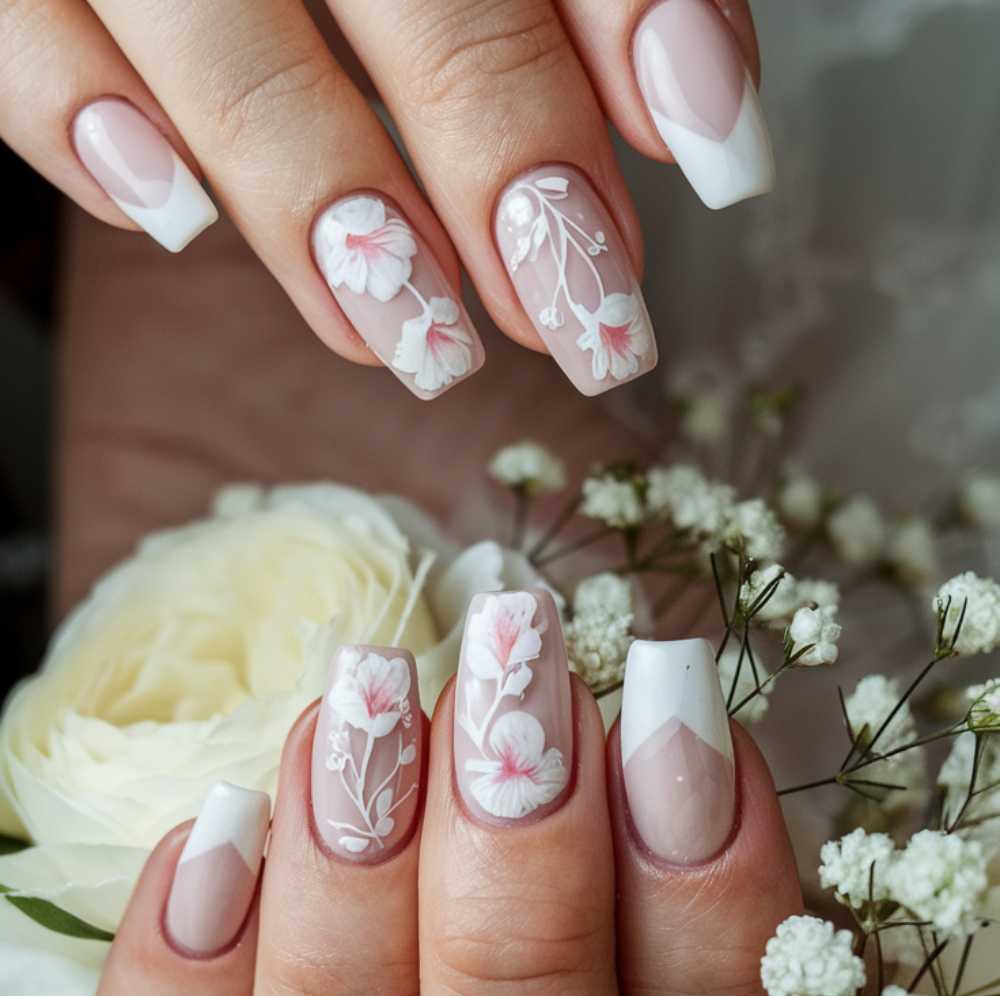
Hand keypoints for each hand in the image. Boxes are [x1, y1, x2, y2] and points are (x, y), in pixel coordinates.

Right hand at [1, 0, 771, 399]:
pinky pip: (16, 21)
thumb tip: (681, 108)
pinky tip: (169, 219)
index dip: (636, 14)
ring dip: (321, 199)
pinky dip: (80, 122)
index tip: (714, 152)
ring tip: (419, 340)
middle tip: (585, 310)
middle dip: (506, 156)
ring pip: (212, 24)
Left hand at [76, 596, 834, 995]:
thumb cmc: (612, 891)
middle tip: (510, 691)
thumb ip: (693, 826)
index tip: (664, 708)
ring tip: (363, 713)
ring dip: (344, 908)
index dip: (699, 902)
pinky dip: (178, 983)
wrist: (460, 936)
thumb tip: (660, 719)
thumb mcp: (691, 864)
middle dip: (518, 889)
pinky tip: (219, 829)